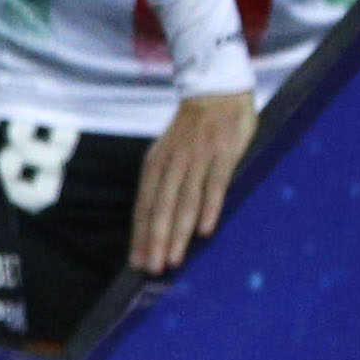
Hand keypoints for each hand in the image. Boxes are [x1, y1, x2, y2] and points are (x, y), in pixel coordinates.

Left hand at [129, 88, 259, 280]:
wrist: (215, 89)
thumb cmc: (192, 129)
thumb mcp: (168, 152)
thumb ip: (164, 181)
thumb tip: (158, 218)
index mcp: (156, 165)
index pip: (144, 206)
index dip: (140, 236)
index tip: (136, 264)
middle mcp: (172, 164)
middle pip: (161, 209)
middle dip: (155, 241)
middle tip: (152, 270)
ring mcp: (197, 159)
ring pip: (184, 202)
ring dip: (178, 233)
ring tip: (174, 260)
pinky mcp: (223, 154)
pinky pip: (215, 185)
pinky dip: (209, 208)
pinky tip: (205, 231)